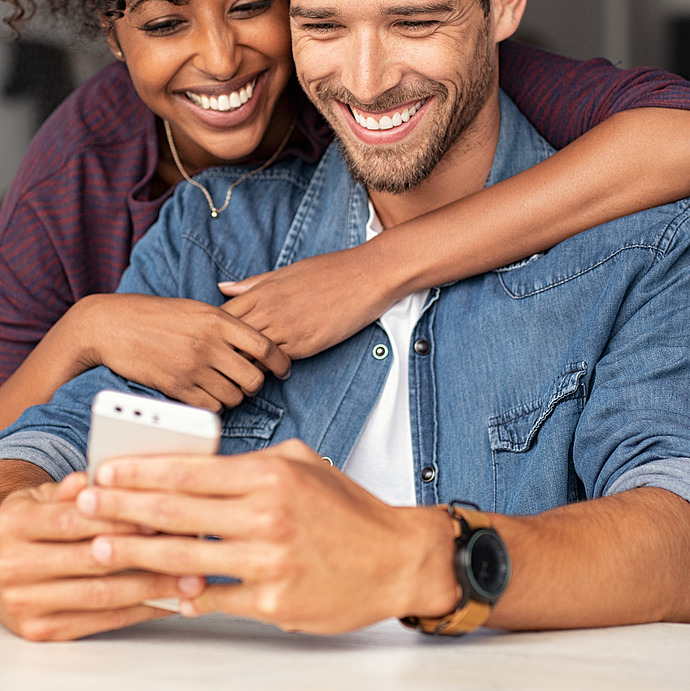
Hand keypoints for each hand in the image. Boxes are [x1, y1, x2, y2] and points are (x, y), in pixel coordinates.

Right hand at [0, 472, 186, 640]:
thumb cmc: (26, 526)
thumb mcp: (36, 498)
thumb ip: (67, 491)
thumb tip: (91, 478)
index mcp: (15, 525)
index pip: (72, 521)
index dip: (116, 519)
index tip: (156, 516)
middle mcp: (15, 567)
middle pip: (91, 560)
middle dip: (144, 554)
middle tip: (186, 547)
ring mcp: (25, 603)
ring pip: (99, 595)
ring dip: (150, 587)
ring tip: (188, 578)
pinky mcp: (41, 630)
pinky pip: (98, 622)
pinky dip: (137, 611)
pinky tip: (165, 601)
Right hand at [69, 294, 290, 410]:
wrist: (114, 325)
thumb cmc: (156, 315)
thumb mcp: (196, 309)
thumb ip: (225, 325)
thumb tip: (254, 344)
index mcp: (218, 320)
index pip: (265, 346)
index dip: (280, 362)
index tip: (283, 369)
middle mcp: (208, 344)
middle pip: (253, 377)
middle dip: (255, 384)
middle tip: (248, 382)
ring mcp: (192, 367)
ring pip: (234, 396)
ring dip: (234, 396)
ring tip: (224, 387)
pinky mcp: (176, 387)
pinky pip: (210, 407)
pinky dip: (214, 405)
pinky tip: (207, 396)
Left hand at [76, 441, 456, 633]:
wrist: (396, 557)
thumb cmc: (348, 508)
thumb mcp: (302, 462)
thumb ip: (250, 463)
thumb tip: (199, 468)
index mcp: (271, 475)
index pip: (190, 471)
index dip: (140, 472)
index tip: (106, 471)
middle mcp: (267, 515)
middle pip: (177, 512)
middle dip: (123, 508)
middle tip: (86, 506)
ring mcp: (269, 562)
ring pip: (186, 557)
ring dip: (137, 552)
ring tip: (104, 546)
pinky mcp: (274, 603)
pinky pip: (215, 599)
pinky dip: (183, 594)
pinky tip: (158, 589)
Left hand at [219, 243, 393, 359]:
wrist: (366, 276)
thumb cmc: (329, 270)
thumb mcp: (286, 272)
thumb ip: (253, 284)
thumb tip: (223, 288)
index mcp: (262, 291)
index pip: (223, 317)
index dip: (216, 332)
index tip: (218, 340)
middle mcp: (270, 310)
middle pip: (231, 339)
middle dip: (225, 353)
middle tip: (223, 364)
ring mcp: (287, 328)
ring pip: (251, 355)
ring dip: (246, 365)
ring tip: (244, 373)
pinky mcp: (305, 344)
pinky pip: (277, 362)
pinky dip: (270, 368)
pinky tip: (271, 370)